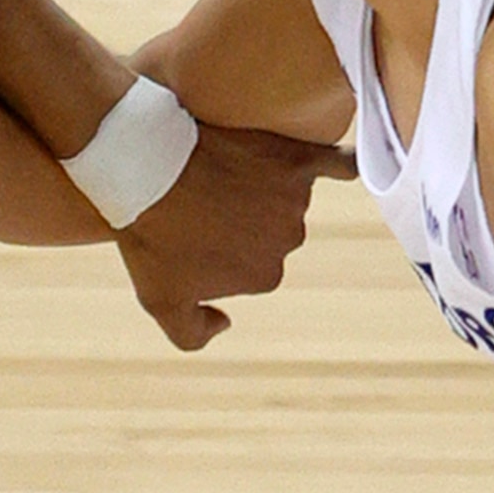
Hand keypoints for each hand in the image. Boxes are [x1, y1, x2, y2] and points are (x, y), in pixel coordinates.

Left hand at [115, 122, 347, 349]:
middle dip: (245, 219)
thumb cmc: (150, 236)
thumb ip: (192, 333)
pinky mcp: (296, 159)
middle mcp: (290, 241)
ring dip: (264, 187)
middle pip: (274, 231)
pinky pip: (336, 163)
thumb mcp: (159, 300)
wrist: (144, 169)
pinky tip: (349, 169)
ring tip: (220, 174)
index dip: (223, 247)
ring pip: (288, 197)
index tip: (197, 230)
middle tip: (205, 201)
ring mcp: (296, 199)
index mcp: (266, 276)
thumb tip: (225, 324)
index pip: (253, 263)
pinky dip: (343, 166)